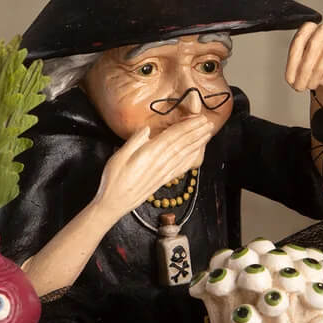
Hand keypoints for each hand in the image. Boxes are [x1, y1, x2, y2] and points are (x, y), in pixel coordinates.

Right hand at [94, 117, 212, 221]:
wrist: (115, 203)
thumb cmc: (114, 179)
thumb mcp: (118, 156)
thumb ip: (134, 141)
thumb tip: (147, 129)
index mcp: (149, 154)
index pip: (173, 136)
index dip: (188, 126)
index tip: (198, 119)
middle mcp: (161, 163)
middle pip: (182, 144)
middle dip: (196, 132)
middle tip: (208, 123)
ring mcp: (164, 173)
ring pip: (184, 154)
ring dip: (197, 143)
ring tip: (207, 134)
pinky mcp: (164, 180)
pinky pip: (181, 167)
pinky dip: (191, 159)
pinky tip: (197, 153)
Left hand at [285, 22, 322, 97]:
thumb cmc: (309, 67)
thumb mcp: (296, 66)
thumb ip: (292, 67)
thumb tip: (291, 79)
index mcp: (308, 28)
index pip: (299, 40)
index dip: (293, 62)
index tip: (290, 79)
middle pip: (314, 44)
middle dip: (305, 69)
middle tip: (301, 85)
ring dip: (318, 72)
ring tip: (312, 84)